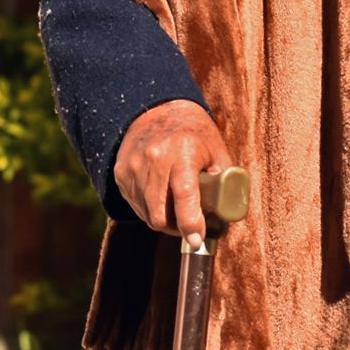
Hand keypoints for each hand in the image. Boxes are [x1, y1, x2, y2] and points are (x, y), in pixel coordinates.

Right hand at [114, 99, 233, 246]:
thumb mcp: (216, 149)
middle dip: (176, 228)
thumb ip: (223, 180)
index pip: (184, 195)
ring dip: (163, 220)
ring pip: (147, 214)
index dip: (190, 223)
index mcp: (182, 152)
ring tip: (176, 207)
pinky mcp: (121, 173)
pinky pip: (136, 206)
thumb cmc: (193, 132)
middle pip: (160, 214)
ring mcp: (134, 166)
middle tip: (190, 227)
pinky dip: (149, 209)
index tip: (196, 240)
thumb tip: (228, 214)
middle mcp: (154, 159)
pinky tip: (160, 196)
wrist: (156, 109)